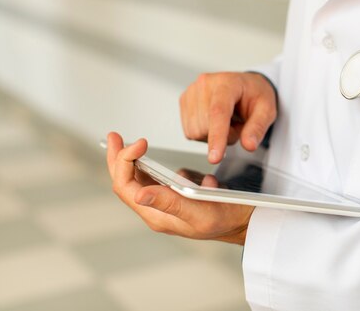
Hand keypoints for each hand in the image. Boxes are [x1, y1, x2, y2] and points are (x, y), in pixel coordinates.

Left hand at [106, 132, 253, 244]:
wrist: (244, 221)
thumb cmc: (227, 219)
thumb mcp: (200, 212)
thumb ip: (170, 203)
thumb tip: (140, 194)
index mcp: (158, 216)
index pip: (127, 187)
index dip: (126, 162)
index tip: (139, 143)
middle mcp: (157, 210)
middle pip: (126, 183)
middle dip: (117, 159)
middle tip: (115, 137)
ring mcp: (165, 203)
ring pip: (136, 180)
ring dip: (128, 160)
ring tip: (123, 142)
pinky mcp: (175, 196)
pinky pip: (153, 179)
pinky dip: (146, 164)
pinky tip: (147, 156)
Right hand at [180, 72, 276, 163]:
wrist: (246, 85)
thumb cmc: (255, 95)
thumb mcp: (267, 110)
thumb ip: (258, 128)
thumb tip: (249, 145)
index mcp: (227, 83)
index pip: (218, 112)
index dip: (216, 137)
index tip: (215, 158)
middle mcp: (205, 84)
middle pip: (206, 127)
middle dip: (225, 135)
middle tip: (237, 124)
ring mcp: (192, 91)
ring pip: (196, 132)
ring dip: (213, 135)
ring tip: (227, 121)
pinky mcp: (184, 101)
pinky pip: (190, 132)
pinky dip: (204, 134)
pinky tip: (214, 121)